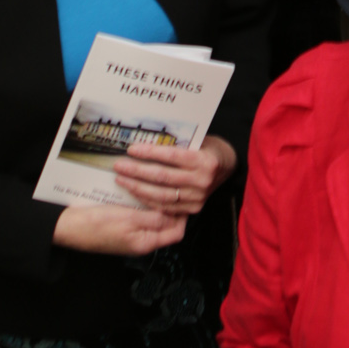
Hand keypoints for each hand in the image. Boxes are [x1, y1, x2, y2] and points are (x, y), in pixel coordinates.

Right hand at [53, 200, 185, 256]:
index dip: (183, 216)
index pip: (176, 233)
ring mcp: (131, 236)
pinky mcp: (122, 228)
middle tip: (173, 188)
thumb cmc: (95, 225)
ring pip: (153, 219)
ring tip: (159, 187)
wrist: (69, 227)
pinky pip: (139, 217)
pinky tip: (142, 192)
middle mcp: (140, 242)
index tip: (184, 198)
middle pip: (166, 226)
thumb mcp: (128, 219)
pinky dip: (143, 205)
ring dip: (156, 204)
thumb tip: (175, 217)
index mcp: (145, 243)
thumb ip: (153, 219)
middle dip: (171, 208)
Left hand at [112, 134, 236, 215]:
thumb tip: (148, 139)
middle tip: (119, 165)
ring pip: (161, 194)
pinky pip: (166, 206)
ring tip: (122, 179)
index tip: (132, 149)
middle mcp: (201, 181)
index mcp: (204, 161)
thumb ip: (178, 144)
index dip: (150, 153)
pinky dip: (148, 200)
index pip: (171, 156)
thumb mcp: (199, 141)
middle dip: (137, 171)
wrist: (229, 166)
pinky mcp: (193, 208)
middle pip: (163, 177)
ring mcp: (197, 197)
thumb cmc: (209, 149)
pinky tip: (135, 192)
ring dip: (138, 187)